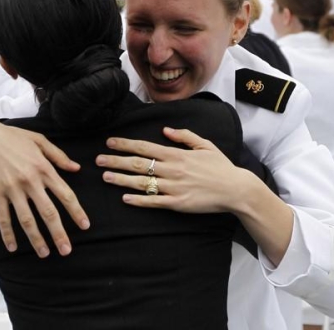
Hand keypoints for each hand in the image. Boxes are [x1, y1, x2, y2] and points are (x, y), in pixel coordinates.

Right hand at [0, 118, 90, 256]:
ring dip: (36, 239)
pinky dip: (7, 234)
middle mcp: (30, 181)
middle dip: (58, 233)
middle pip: (48, 212)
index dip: (76, 211)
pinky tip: (12, 247)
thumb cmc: (13, 137)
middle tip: (66, 250)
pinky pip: (3, 218)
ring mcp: (12, 189)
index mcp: (44, 168)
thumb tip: (76, 167)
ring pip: (27, 219)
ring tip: (44, 253)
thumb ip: (59, 155)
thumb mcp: (39, 140)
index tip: (85, 226)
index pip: (65, 194)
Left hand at [96, 127, 250, 213]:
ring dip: (121, 180)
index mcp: (176, 154)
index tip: (110, 142)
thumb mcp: (205, 144)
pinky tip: (125, 199)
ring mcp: (173, 187)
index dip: (125, 144)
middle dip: (116, 161)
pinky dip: (138, 201)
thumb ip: (184, 136)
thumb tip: (165, 130)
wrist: (235, 189)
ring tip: (105, 177)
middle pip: (138, 163)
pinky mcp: (177, 204)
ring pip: (141, 183)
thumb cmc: (221, 166)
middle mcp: (172, 169)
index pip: (145, 147)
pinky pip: (153, 202)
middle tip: (98, 159)